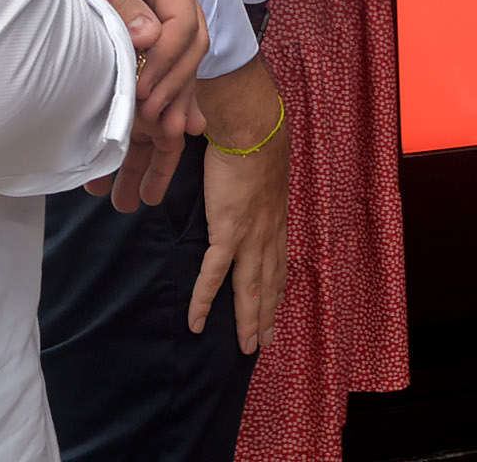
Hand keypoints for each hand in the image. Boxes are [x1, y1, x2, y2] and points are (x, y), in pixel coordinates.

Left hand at [41, 0, 209, 210]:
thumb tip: (150, 36)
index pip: (182, 20)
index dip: (167, 58)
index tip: (143, 88)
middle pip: (192, 44)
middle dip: (175, 83)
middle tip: (152, 117)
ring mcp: (168, 16)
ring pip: (188, 62)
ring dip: (178, 98)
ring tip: (167, 136)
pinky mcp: (158, 37)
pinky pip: (174, 69)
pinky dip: (175, 98)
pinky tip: (178, 129)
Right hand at [189, 57, 288, 352]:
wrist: (252, 129)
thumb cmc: (256, 139)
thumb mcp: (264, 169)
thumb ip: (257, 185)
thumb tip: (249, 182)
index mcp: (276, 219)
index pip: (279, 263)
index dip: (276, 289)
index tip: (275, 309)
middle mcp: (268, 234)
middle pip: (268, 283)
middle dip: (266, 314)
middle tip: (263, 341)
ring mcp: (249, 237)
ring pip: (248, 289)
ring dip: (247, 320)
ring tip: (245, 346)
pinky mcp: (227, 232)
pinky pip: (212, 275)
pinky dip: (203, 301)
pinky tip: (197, 322)